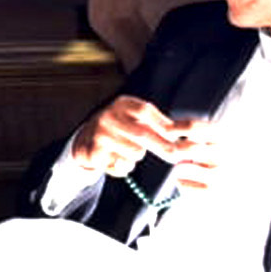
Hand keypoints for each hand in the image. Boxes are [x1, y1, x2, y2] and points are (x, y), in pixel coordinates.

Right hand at [69, 96, 206, 180]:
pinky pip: (121, 165)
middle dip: (162, 146)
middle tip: (175, 155)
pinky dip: (124, 167)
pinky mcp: (94, 152)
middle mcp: (109, 116)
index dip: (163, 124)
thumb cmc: (120, 128)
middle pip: (142, 133)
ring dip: (138, 156)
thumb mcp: (134, 118)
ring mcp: (100, 134)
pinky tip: (117, 160)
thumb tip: (184, 134)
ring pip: (134, 152)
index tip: (177, 136)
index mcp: (122, 104)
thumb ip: (155, 124)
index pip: (145, 111)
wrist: (86, 138)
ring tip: (128, 151)